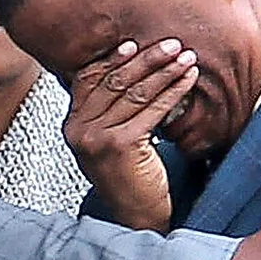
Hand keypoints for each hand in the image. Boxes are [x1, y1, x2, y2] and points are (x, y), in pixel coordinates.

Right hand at [63, 39, 192, 231]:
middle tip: (172, 45)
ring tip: (186, 58)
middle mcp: (78, 129)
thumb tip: (129, 69)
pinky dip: (173, 90)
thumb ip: (107, 111)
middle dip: (147, 59)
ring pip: (135, 92)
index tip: (135, 44)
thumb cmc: (128, 177)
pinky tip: (188, 80)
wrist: (134, 216)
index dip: (113, 59)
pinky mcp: (120, 144)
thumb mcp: (108, 140)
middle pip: (115, 81)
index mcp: (72, 125)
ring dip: (165, 71)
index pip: (89, 79)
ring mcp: (96, 137)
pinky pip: (151, 109)